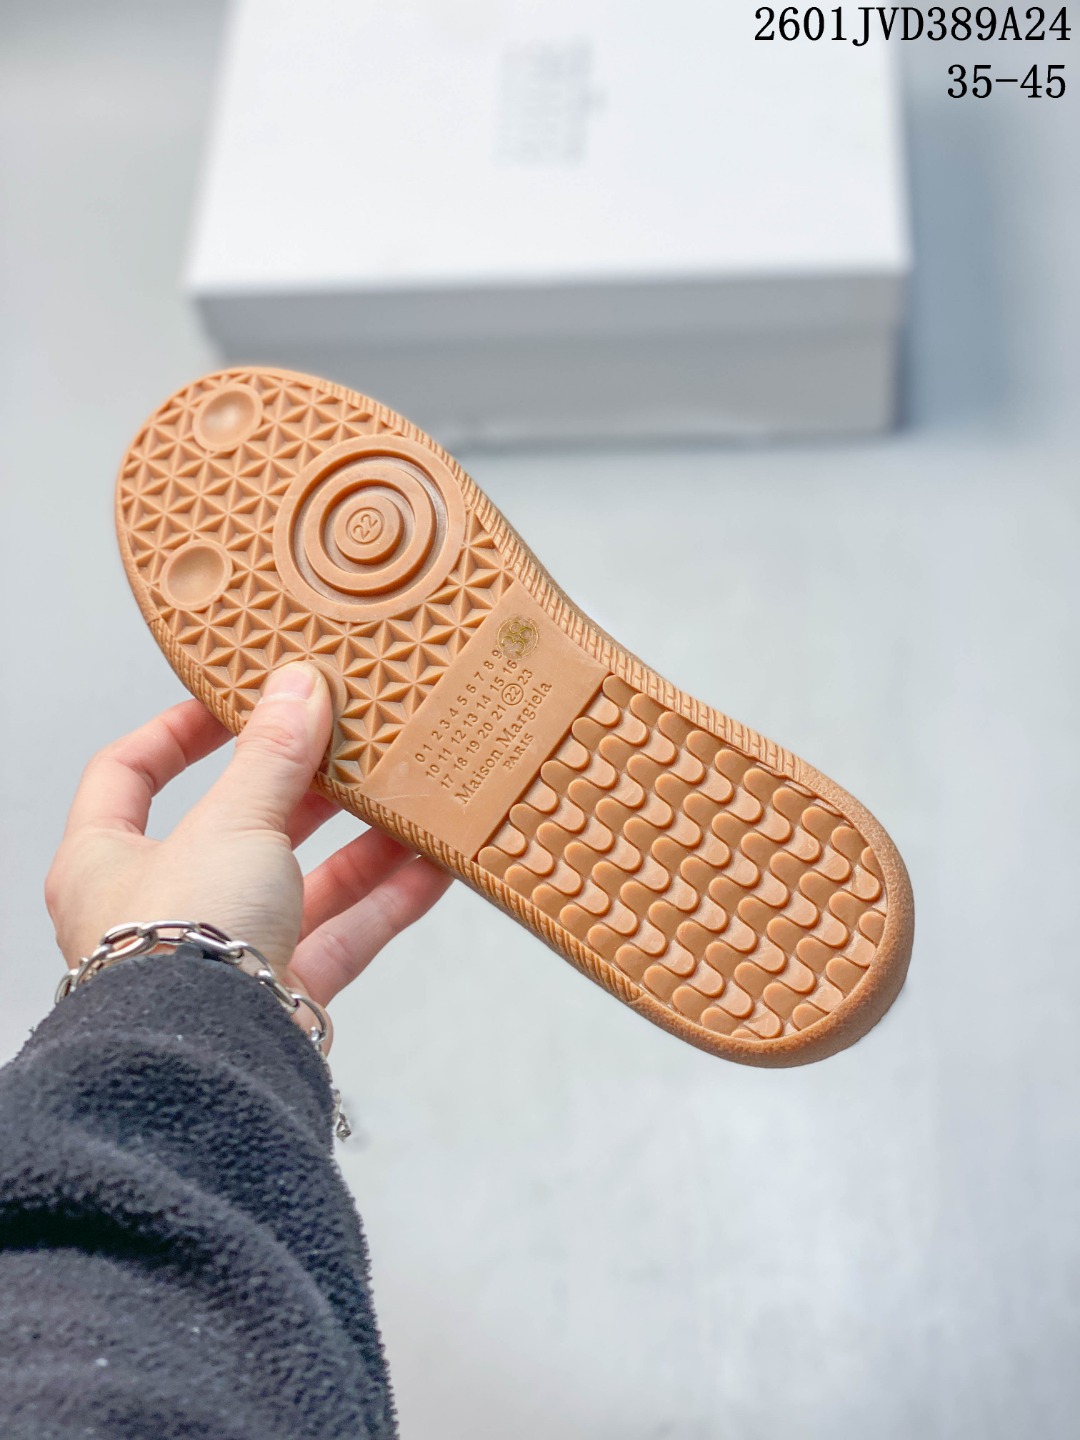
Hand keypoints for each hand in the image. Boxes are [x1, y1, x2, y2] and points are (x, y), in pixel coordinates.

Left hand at [44, 662, 451, 1050]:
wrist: (211, 1061)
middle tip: (345, 743)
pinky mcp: (281, 994)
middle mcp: (162, 908)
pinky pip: (342, 935)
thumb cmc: (182, 942)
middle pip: (235, 827)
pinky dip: (387, 899)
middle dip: (299, 785)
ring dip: (357, 841)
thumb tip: (297, 687)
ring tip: (406, 794)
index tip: (236, 701)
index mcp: (107, 860)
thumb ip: (271, 756)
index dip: (178, 731)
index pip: (128, 775)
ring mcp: (224, 953)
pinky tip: (433, 863)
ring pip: (299, 882)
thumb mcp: (232, 821)